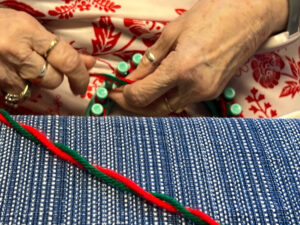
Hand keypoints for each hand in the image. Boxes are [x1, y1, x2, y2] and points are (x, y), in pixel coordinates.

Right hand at [0, 8, 94, 100]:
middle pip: (53, 79)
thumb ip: (62, 47)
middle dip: (56, 75)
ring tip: (28, 65)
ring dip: (40, 81)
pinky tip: (16, 72)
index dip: (80, 75)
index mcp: (29, 32)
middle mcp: (17, 53)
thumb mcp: (31, 27)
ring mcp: (4, 71)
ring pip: (37, 88)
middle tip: (48, 64)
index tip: (83, 84)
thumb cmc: (0, 22)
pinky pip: (20, 92)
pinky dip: (24, 85)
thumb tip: (89, 63)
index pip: (66, 60)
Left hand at [110, 0, 287, 115]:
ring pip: (169, 108)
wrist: (251, 15)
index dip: (124, 96)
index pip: (142, 95)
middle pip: (155, 109)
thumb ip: (151, 60)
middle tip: (122, 95)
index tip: (115, 90)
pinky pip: (183, 101)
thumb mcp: (173, 32)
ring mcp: (206, 93)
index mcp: (181, 69)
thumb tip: (134, 77)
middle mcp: (194, 88)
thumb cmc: (213, 14)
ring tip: (138, 90)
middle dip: (135, 105)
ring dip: (151, 103)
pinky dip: (167, 98)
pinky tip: (159, 88)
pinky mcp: (213, 92)